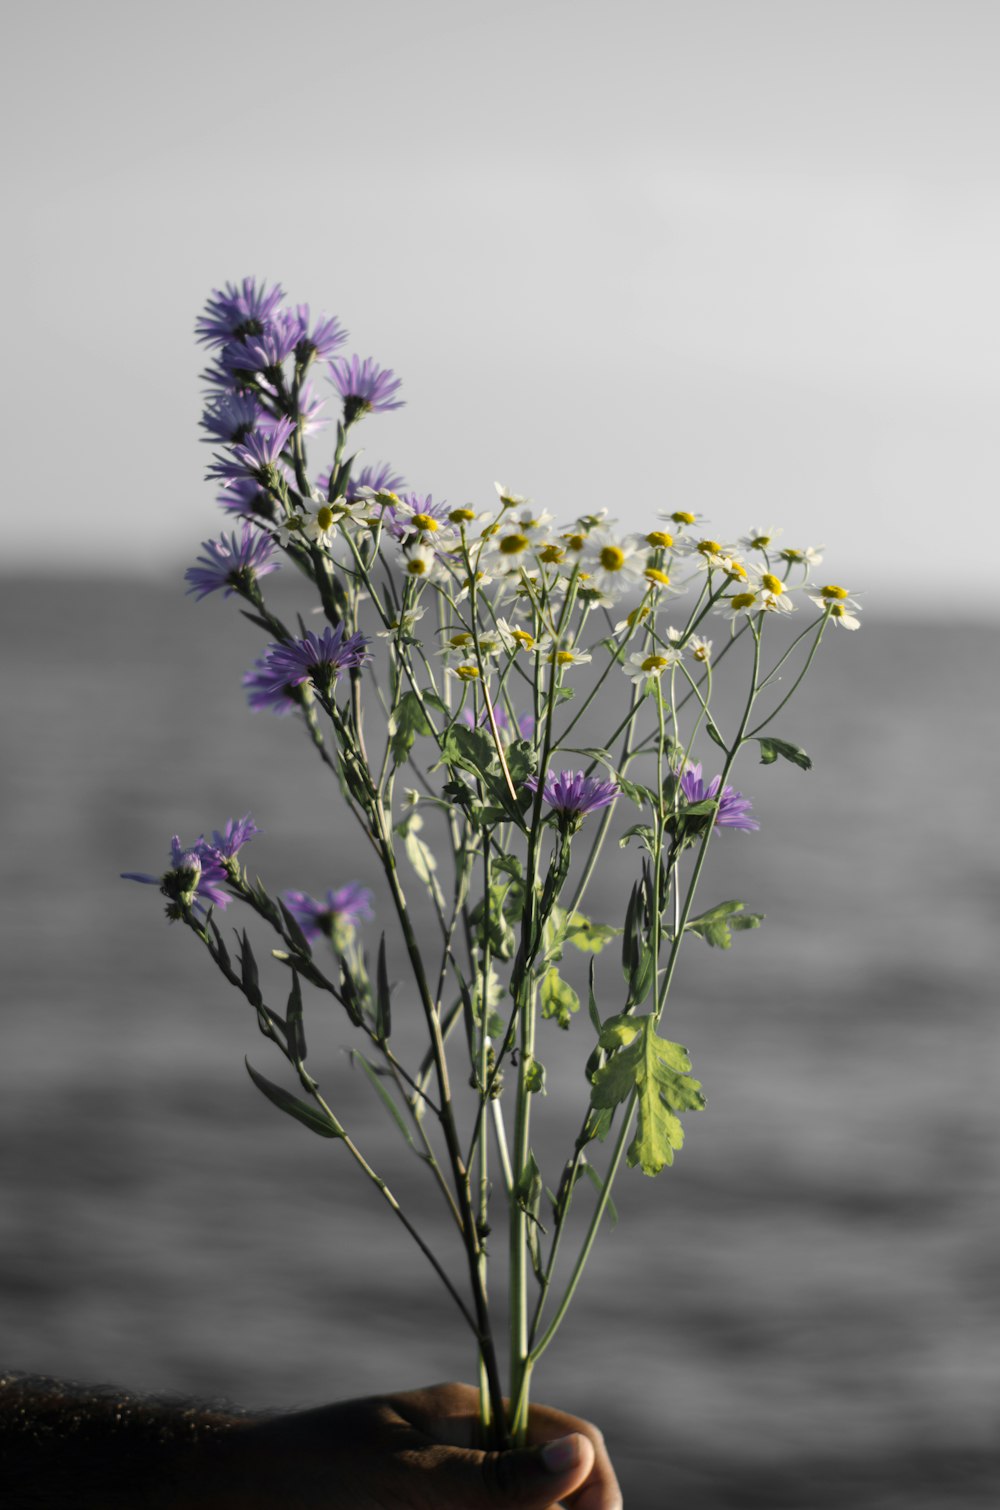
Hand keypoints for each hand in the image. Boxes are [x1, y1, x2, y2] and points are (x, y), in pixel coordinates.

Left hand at [197, 1381, 621, 1509]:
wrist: (234, 1500)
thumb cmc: (311, 1473)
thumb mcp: (404, 1476)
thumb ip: (491, 1480)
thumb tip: (582, 1459)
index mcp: (477, 1419)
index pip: (573, 1440)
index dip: (596, 1489)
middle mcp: (475, 1460)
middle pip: (549, 1498)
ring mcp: (450, 1498)